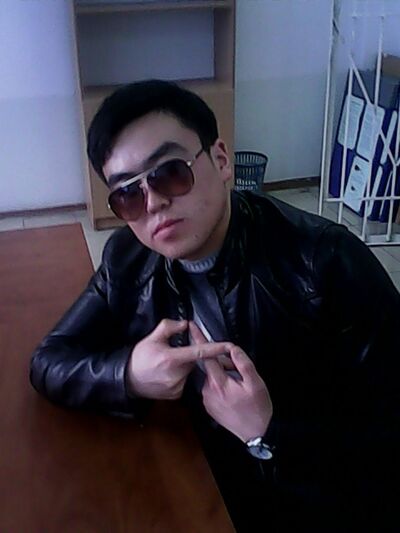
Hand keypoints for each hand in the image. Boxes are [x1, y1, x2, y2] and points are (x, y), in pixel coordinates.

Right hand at [127, 319, 231, 399]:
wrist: (128, 380)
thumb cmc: (140, 357)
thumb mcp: (152, 338)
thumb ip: (170, 327)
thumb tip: (185, 324)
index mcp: (172, 358)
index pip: (200, 352)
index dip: (216, 348)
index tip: (229, 346)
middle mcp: (177, 374)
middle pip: (194, 361)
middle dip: (187, 355)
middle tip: (171, 354)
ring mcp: (177, 386)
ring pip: (189, 371)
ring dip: (183, 367)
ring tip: (165, 366)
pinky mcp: (176, 394)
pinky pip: (184, 381)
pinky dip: (179, 377)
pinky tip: (166, 376)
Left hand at [190, 322, 272, 441]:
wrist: (256, 435)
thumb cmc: (258, 408)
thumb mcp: (255, 383)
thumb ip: (243, 363)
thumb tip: (232, 349)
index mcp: (218, 383)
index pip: (206, 356)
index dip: (199, 340)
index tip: (192, 327)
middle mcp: (208, 391)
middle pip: (212, 367)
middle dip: (224, 364)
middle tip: (241, 373)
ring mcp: (207, 400)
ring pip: (213, 378)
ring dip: (224, 376)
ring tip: (240, 386)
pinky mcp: (209, 407)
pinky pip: (213, 389)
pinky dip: (222, 386)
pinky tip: (234, 394)